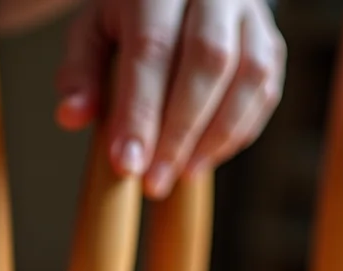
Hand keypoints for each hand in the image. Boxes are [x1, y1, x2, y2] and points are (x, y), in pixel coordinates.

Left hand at [54, 0, 284, 198]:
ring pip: (249, 75)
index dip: (141, 112)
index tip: (127, 164)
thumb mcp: (92, 32)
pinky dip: (238, 132)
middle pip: (207, 61)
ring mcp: (249, 13)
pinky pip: (266, 91)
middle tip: (155, 182)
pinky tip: (205, 159)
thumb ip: (79, 72)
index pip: (152, 49)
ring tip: (182, 176)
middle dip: (180, 132)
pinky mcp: (271, 41)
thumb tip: (72, 117)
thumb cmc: (129, 17)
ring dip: (216, 136)